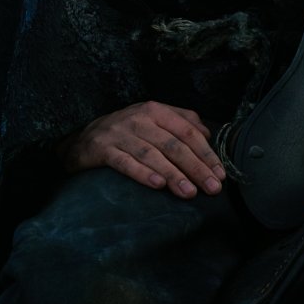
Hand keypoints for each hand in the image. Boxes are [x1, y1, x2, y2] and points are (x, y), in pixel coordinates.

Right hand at [57, 101, 225, 198]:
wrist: (83, 138)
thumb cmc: (127, 131)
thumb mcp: (154, 119)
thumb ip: (182, 122)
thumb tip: (208, 135)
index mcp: (156, 110)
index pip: (188, 131)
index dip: (206, 153)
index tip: (220, 173)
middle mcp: (139, 119)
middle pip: (173, 145)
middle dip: (196, 167)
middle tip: (212, 188)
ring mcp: (120, 134)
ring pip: (152, 155)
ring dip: (173, 175)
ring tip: (189, 193)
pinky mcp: (103, 150)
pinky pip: (125, 163)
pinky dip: (142, 173)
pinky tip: (157, 185)